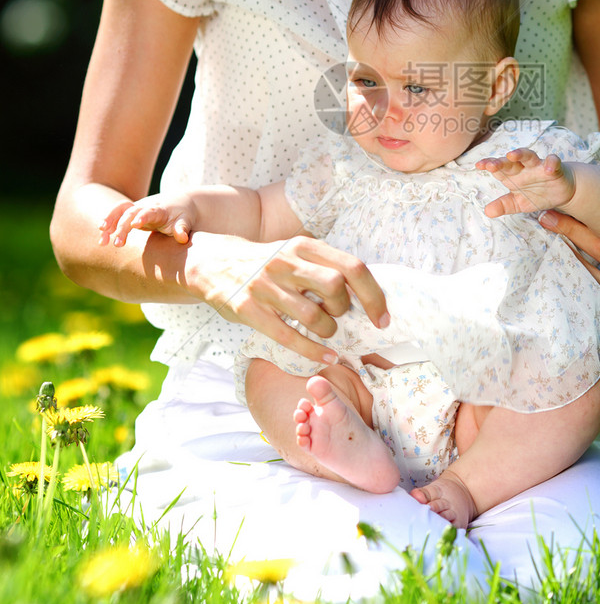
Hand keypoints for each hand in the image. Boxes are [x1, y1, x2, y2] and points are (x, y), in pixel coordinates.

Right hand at [100, 195, 197, 246]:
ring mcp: (136, 209)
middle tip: (118, 244)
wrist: (179, 202)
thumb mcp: (185, 221)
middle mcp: (144, 207)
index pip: (149, 211)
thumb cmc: (182, 214)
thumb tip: (183, 238)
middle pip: (130, 212)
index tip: (135, 225)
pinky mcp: (131, 215)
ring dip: (109, 223)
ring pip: (118, 211)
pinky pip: (116, 218)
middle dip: (122, 226)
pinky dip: (108, 228)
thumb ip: (182, 228)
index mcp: (159, 209)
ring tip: (102, 241)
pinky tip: (102, 241)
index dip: (142, 217)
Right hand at [183, 231, 389, 363]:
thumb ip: (324, 266)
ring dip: (328, 331)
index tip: (382, 318)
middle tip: (339, 316)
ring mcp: (265, 286)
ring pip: (313, 315)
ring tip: (327, 332)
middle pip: (335, 286)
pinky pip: (287, 336)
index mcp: (303, 246)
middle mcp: (285, 262)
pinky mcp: (248, 310)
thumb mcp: (294, 253)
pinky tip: (326, 357)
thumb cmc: (266, 264)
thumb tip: (367, 291)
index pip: (352, 266)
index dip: (374, 295)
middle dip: (344, 308)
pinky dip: (313, 351)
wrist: (213, 263)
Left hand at [477, 148, 574, 217]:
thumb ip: (503, 205)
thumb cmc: (536, 194)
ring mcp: (539, 166)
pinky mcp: (555, 168)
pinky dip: (551, 164)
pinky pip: (553, 162)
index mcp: (512, 175)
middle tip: (491, 165)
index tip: (479, 165)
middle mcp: (523, 168)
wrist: (560, 192)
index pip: (498, 169)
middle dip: (501, 162)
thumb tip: (487, 211)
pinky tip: (548, 169)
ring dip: (521, 154)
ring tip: (512, 155)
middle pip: (510, 162)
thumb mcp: (518, 203)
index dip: (489, 165)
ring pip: (528, 156)